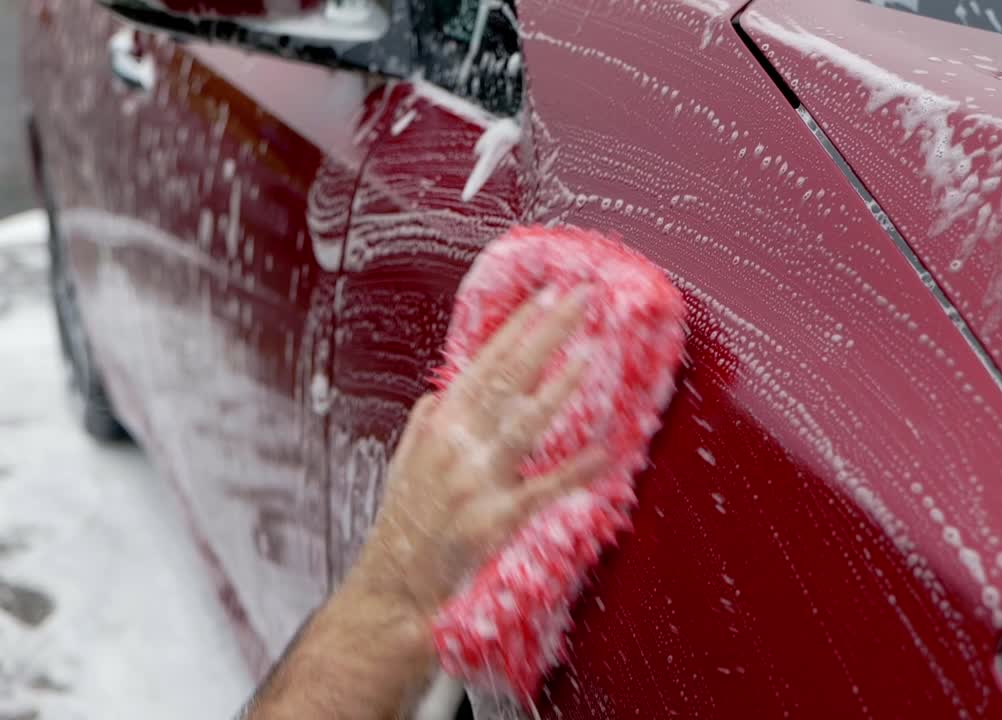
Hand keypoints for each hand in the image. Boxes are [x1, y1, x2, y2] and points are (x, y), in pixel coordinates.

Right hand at [352, 286, 608, 620]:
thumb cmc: (402, 532)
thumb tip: (441, 396)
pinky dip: (574, 472)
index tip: (544, 294)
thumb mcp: (403, 467)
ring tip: (591, 352)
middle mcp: (456, 445)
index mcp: (439, 427)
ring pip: (524, 421)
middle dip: (546, 332)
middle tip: (580, 297)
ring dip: (560, 384)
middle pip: (508, 376)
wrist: (390, 593)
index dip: (516, 326)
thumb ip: (424, 428)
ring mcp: (475, 482)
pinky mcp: (493, 522)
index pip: (484, 363)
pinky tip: (604, 454)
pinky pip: (542, 491)